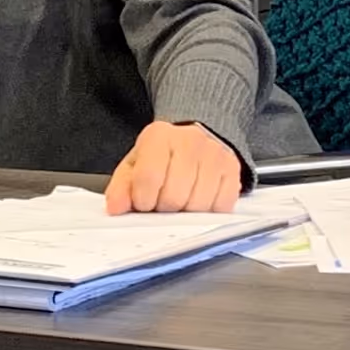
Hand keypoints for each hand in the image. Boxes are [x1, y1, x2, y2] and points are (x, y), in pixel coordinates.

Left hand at [106, 120, 241, 214]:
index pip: (148, 178)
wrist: (195, 140)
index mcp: (158, 136)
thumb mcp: (135, 166)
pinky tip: (199, 199)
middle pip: (174, 197)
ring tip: (181, 198)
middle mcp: (189, 141)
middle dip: (164, 208)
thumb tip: (116, 207)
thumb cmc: (162, 157)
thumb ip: (121, 187)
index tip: (143, 202)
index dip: (142, 200)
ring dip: (186, 212)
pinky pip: (220, 207)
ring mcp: (214, 155)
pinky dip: (207, 212)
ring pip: (198, 206)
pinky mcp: (233, 170)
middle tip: (162, 201)